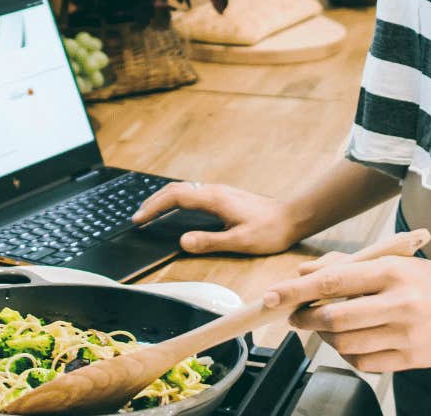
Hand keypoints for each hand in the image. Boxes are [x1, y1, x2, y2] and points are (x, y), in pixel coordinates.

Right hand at [130, 181, 303, 255]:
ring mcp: (220, 192)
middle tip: (138, 216)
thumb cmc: (270, 231)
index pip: (175, 197)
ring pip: (184, 189)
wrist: (292, 217)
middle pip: (176, 189)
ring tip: (151, 212)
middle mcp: (214, 191)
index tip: (139, 219)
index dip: (154, 207)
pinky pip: (193, 193)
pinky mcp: (225, 196)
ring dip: (164, 199)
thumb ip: (210, 241)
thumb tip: (182, 242)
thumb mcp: (240, 241)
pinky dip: (177, 199)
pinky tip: (177, 210)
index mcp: (214, 199)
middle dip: (153, 201)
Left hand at [262, 254, 430, 372]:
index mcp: (390, 272)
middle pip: (334, 318)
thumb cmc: (430, 279)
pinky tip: (348, 344)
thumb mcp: (391, 263)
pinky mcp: (413, 358)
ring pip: (346, 344)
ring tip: (324, 329)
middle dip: (305, 318)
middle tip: (295, 316)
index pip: (332, 281)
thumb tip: (303, 275)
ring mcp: (407, 334)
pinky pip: (365, 363)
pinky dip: (348, 355)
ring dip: (326, 338)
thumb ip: (347, 269)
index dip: (296, 291)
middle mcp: (399, 303)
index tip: (273, 297)